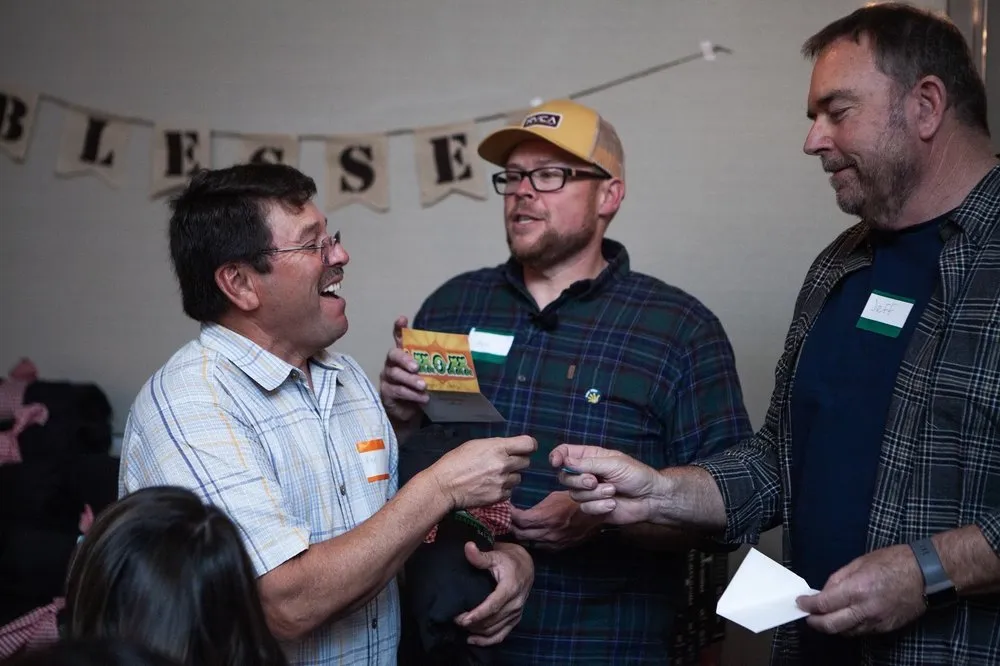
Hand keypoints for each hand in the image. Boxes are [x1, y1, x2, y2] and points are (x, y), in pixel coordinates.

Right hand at [378, 315, 427, 426]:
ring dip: (411, 380)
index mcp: (404, 354)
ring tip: (423, 386)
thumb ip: (438, 365)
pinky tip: (423, 398)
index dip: (399, 328)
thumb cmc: (420, 388)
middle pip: (393, 355)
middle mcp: (392, 363)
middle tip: (417, 366)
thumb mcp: (430, 375)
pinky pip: (398, 390)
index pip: (398, 337)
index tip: (402, 319)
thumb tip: (464, 354)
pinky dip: (411, 394)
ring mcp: (387, 377)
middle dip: (405, 359)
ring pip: (396, 374)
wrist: (411, 411)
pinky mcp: (386, 392)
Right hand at [430, 435, 535, 509]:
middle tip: (505, 463)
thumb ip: (496, 446)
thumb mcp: (475, 445)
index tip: (525, 448)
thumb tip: (509, 448)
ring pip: (519, 478)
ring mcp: (502, 482)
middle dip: (518, 461)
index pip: (528, 444)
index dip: (528, 445)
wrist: (444, 486)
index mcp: (498, 448)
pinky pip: (510, 491)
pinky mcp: (499, 496)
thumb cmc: (455, 462)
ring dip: (510, 476)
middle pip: (526, 462)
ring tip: (495, 476)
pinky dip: (503, 489)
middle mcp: (504, 464)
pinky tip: (491, 486)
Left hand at [455, 541, 532, 645]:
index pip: (494, 605)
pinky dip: (487, 641)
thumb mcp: (495, 555)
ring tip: (460, 627)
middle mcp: (515, 603)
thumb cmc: (508, 560)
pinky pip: (501, 635)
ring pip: (495, 630)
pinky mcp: (515, 619)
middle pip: (492, 620)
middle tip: (455, 620)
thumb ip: (481, 556)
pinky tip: (472, 640)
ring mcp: (516, 613)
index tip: (462, 619)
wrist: (526, 566)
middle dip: (473, 623)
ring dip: (477, 632)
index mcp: (510, 588)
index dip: (478, 614)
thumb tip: (468, 547)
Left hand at [510, 491, 604, 550]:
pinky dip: (533, 540)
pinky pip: (541, 546)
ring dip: (521, 535)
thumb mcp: (553, 497)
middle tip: (505, 519)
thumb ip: (537, 508)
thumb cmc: (575, 500)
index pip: (519, 520)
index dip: (509, 514)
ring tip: (515, 528)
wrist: (596, 513)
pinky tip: (531, 534)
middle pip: (520, 534)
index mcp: (545, 517)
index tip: (505, 509)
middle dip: (511, 526)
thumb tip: (522, 512)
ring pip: (529, 543)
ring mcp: (553, 542)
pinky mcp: (559, 547)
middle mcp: (547, 533)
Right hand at [550, 444, 661, 524]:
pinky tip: (613, 503)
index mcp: (590, 457)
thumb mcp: (613, 463)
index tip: (557, 463)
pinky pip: (585, 508)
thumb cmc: (636, 475)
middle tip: (595, 481)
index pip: (565, 453)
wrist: (650, 498)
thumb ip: (588, 463)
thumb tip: (564, 462)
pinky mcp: (593, 507)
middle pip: (565, 476)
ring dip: (595, 494)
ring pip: (574, 494)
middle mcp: (586, 473)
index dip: (557, 456)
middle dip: (578, 480)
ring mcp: (588, 492)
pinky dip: (599, 506)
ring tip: (613, 492)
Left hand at [797, 544, 926, 634]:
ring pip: (846, 632)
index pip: (824, 604)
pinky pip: (861, 631)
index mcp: (857, 589)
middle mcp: (865, 609)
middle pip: (831, 624)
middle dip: (815, 622)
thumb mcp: (860, 562)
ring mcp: (877, 621)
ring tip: (824, 617)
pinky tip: (845, 618)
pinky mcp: (886, 627)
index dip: (808, 605)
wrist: (928, 575)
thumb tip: (824, 590)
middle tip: (807, 615)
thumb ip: (839, 578)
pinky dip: (849, 627)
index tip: (801, 602)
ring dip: (831, 626)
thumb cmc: (896, 562)